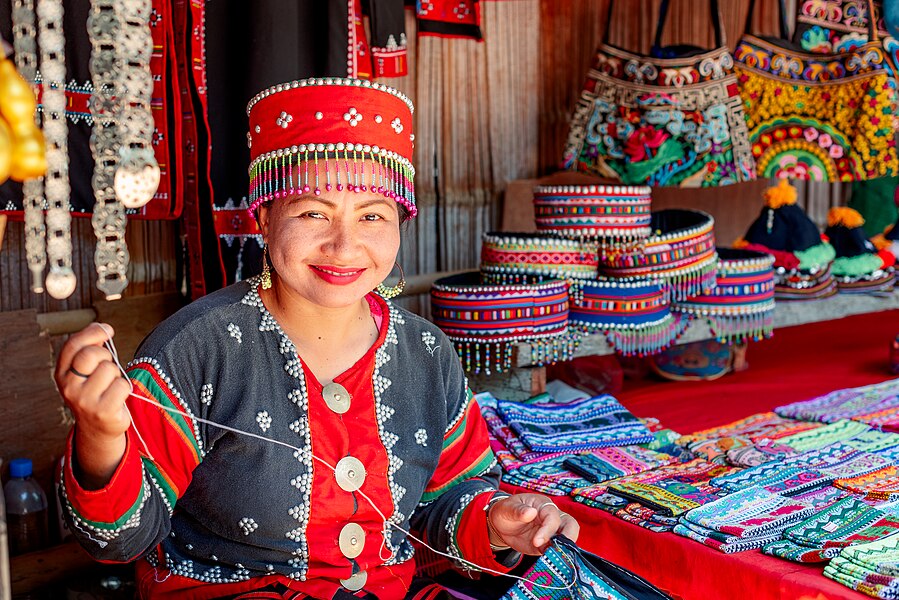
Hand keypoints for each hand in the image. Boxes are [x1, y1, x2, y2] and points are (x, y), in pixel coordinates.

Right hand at [55, 323, 130, 488]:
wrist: (98, 427)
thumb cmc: (96, 392)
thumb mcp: (86, 371)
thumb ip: (90, 349)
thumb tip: (102, 328)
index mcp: (62, 374)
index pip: (73, 346)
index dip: (91, 333)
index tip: (107, 330)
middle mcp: (69, 387)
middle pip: (91, 355)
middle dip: (105, 356)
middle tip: (107, 368)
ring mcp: (84, 400)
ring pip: (110, 369)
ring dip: (116, 375)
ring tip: (110, 387)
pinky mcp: (102, 411)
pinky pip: (122, 385)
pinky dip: (124, 389)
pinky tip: (117, 398)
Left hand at [487, 493, 579, 554]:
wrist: (500, 525)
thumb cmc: (506, 511)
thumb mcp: (508, 508)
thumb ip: (519, 511)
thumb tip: (531, 512)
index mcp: (543, 505)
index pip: (553, 516)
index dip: (548, 530)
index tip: (537, 541)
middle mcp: (552, 518)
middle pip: (570, 525)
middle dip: (568, 537)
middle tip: (558, 550)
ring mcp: (551, 532)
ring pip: (567, 539)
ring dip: (563, 549)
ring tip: (552, 558)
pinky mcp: (547, 545)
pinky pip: (556, 552)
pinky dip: (555, 558)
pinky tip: (548, 563)